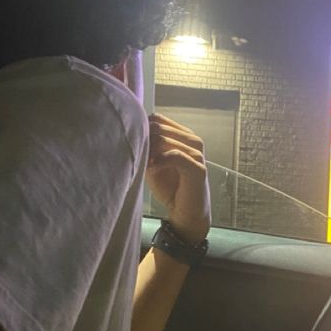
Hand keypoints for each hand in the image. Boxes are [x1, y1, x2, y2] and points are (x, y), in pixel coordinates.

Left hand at [146, 114, 210, 244]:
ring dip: (150, 152)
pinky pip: (175, 155)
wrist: (185, 211)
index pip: (157, 118)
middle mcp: (193, 140)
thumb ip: (146, 147)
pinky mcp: (198, 168)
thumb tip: (132, 133)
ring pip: (164, 138)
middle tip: (140, 159)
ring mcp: (197, 153)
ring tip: (146, 166)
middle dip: (144, 141)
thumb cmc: (170, 187)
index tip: (137, 148)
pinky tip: (152, 169)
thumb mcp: (153, 163)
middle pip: (158, 126)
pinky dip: (159, 161)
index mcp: (183, 135)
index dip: (142, 130)